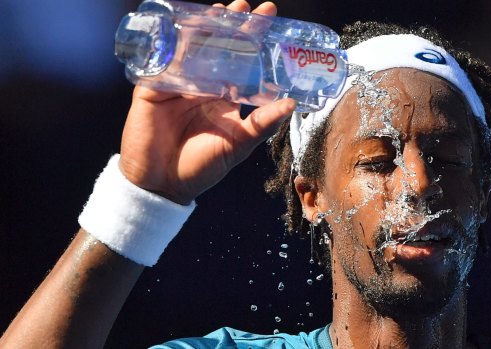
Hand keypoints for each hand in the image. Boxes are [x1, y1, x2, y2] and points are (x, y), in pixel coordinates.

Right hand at [119, 0, 294, 204]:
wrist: (163, 185)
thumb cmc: (201, 168)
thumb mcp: (238, 145)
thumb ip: (263, 124)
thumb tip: (291, 104)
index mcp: (223, 98)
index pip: (240, 62)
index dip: (253, 41)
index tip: (268, 19)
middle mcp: (202, 87)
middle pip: (217, 48)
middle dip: (231, 25)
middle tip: (245, 7)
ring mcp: (177, 84)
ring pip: (191, 48)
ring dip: (205, 27)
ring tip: (223, 10)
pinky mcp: (153, 87)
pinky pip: (164, 61)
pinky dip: (174, 44)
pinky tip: (186, 28)